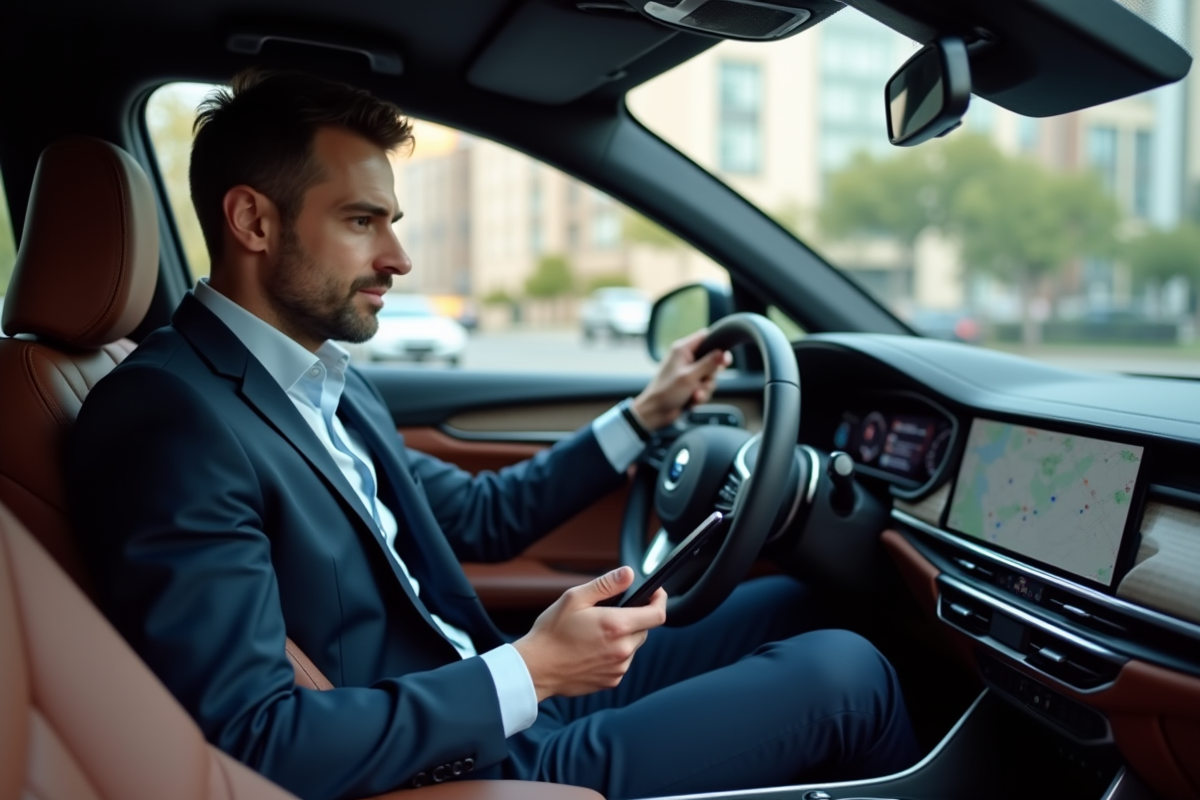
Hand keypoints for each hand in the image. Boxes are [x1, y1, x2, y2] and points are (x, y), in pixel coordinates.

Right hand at [512, 567, 666, 701]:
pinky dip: (614, 653)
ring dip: (623, 637)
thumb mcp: (575, 598)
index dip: (660, 600)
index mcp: (616, 626)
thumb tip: (629, 573)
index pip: (657, 614)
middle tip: (609, 613)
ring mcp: (618, 668)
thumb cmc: (551, 632)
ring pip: (633, 646)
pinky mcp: (611, 681)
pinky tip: (592, 649)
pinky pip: (622, 662)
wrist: (535, 669)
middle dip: (634, 618)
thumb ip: (606, 585)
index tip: (655, 592)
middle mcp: (622, 649)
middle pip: (645, 629)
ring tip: (596, 633)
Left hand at [632, 329, 730, 430]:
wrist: (656, 412)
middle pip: (712, 360)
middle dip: (711, 375)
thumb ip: (708, 364)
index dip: (717, 345)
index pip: (705, 337)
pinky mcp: (691, 385)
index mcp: (683, 349)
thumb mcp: (690, 376)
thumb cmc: (666, 392)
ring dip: (705, 388)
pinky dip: (701, 395)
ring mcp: (689, 372)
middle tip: (704, 381)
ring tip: (695, 395)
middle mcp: (686, 358)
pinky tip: (692, 400)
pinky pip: (705, 387)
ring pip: (710, 377)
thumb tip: (723, 353)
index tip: (724, 358)